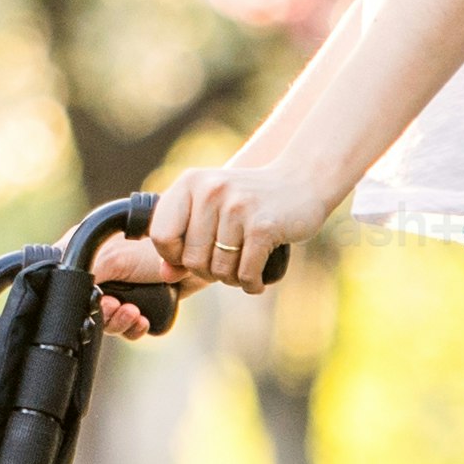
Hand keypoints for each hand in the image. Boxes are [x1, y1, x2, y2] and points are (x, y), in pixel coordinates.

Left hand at [91, 159, 332, 334]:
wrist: (303, 180)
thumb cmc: (251, 200)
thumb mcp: (213, 209)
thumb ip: (185, 239)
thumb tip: (165, 275)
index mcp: (190, 182)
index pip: (161, 235)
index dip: (174, 256)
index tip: (193, 256)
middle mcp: (210, 190)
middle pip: (191, 258)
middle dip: (208, 272)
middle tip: (226, 266)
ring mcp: (237, 207)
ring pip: (219, 269)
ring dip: (232, 279)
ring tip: (243, 269)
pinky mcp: (263, 226)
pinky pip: (246, 273)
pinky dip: (252, 284)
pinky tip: (257, 281)